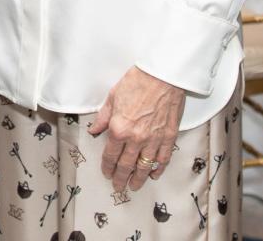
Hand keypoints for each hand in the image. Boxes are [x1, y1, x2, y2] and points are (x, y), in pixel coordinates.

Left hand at [88, 66, 185, 191]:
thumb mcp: (113, 98)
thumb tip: (94, 130)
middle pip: (126, 165)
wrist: (162, 76)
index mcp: (119, 128)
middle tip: (118, 186)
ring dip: (139, 178)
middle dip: (121, 178)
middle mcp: (136, 138)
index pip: (110, 155)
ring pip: (145, 166)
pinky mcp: (169, 137)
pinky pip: (163, 159)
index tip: (106, 172)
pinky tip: (154, 174)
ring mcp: (154, 139)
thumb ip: (103, 118)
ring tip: (134, 186)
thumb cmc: (136, 82)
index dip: (107, 166)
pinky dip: (158, 169)